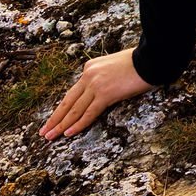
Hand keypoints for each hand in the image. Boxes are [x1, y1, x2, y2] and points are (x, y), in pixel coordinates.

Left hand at [38, 47, 152, 139]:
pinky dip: (78, 124)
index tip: (55, 117)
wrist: (151, 59)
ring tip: (50, 136)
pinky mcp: (106, 94)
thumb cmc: (138, 62)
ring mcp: (95, 85)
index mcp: (89, 67)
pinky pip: (89, 113)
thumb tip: (102, 91)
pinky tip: (68, 133)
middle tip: (44, 131)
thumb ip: (103, 76)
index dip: (63, 107)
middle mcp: (88, 75)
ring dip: (61, 125)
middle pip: (67, 102)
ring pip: (74, 110)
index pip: (74, 92)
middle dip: (54, 119)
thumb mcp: (114, 65)